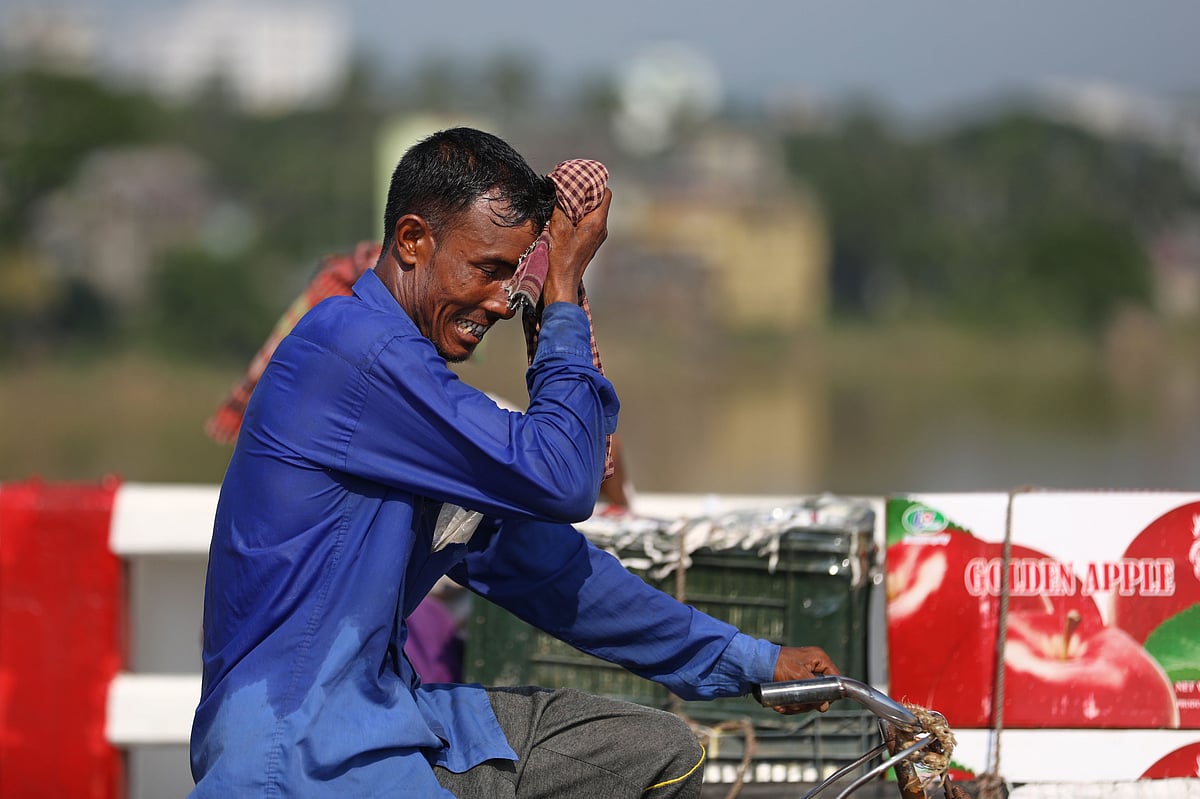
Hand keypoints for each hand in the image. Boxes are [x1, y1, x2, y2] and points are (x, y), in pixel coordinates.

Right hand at [542, 188, 611, 304]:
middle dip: (583, 193)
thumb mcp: (558, 228)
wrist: (560, 285)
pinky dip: (575, 217)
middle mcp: (600, 229)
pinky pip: (584, 224)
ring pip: (590, 213)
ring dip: (577, 205)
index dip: (594, 183)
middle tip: (566, 186)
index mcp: (598, 223)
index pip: (605, 193)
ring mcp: (594, 238)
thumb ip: (560, 207)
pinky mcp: (586, 244)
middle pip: (597, 202)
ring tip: (562, 200)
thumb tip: (558, 189)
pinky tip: (561, 217)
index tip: (579, 179)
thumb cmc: (561, 260)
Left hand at [769, 646, 840, 713]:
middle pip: (821, 692)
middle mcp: (814, 666)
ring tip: (783, 706)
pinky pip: (798, 696)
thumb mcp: (798, 676)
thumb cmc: (777, 664)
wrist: (755, 663)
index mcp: (819, 659)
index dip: (830, 693)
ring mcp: (804, 674)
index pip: (835, 678)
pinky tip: (779, 706)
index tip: (820, 703)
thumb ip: (813, 691)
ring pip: (808, 697)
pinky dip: (789, 703)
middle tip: (795, 707)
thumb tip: (824, 707)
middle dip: (807, 703)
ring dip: (796, 705)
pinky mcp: (795, 681)